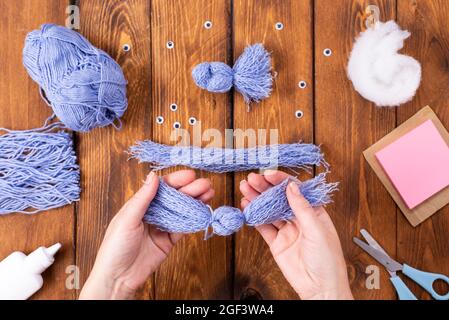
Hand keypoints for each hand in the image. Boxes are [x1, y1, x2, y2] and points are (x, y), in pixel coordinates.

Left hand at [79, 170, 213, 299]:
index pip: (161, 188)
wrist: (118, 278)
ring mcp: (162, 226)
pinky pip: (184, 227)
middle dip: (191, 189)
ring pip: (182, 211)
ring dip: (196, 202)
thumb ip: (142, 198)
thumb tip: (153, 176)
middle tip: (205, 184)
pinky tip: (204, 211)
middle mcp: (153, 213)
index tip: (190, 175)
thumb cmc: (115, 247)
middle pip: (175, 197)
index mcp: (140, 204)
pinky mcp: (169, 241)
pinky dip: (194, 220)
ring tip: (210, 194)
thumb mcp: (127, 219)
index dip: (176, 180)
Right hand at [240, 170, 352, 299]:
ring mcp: (287, 231)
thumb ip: (302, 208)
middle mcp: (299, 219)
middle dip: (265, 188)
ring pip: (269, 211)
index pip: (295, 191)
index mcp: (314, 212)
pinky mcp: (276, 243)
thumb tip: (291, 187)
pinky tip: (247, 207)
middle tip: (251, 179)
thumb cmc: (328, 260)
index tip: (269, 174)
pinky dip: (254, 217)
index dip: (281, 181)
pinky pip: (264, 227)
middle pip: (279, 198)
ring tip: (245, 188)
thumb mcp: (317, 230)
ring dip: (257, 199)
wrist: (320, 289)